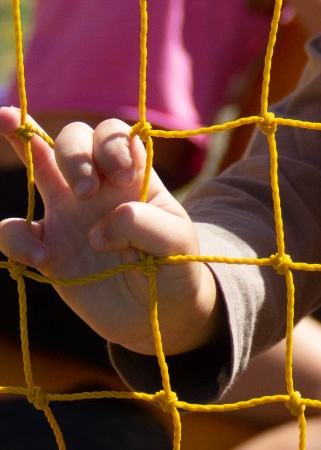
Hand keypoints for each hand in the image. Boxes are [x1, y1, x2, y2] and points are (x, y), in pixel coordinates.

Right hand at [0, 109, 220, 356]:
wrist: (159, 314)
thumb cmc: (174, 268)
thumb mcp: (176, 243)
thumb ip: (144, 223)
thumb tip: (98, 229)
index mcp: (132, 176)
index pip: (112, 134)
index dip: (111, 146)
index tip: (122, 178)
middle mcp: (98, 186)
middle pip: (73, 136)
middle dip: (75, 152)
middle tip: (88, 191)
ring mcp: (68, 213)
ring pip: (38, 162)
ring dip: (32, 153)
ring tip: (71, 198)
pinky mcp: (46, 248)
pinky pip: (12, 230)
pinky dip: (16, 238)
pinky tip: (42, 257)